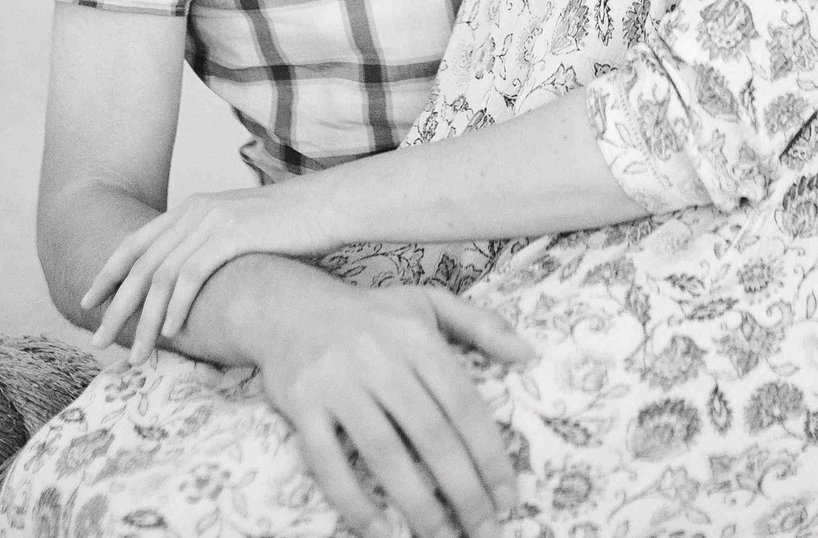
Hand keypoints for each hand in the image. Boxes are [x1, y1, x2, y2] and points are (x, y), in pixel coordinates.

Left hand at [86, 184, 342, 359]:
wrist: (329, 205)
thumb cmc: (291, 227)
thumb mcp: (241, 232)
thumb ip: (212, 248)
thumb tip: (193, 282)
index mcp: (192, 209)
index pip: (135, 243)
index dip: (108, 273)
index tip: (88, 302)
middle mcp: (194, 211)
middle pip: (140, 264)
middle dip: (115, 305)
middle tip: (97, 338)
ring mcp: (211, 221)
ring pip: (162, 276)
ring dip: (146, 320)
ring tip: (137, 353)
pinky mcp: (231, 234)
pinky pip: (192, 275)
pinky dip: (177, 306)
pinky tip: (172, 333)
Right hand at [253, 279, 531, 537]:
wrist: (287, 305)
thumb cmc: (370, 313)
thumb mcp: (428, 303)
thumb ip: (481, 324)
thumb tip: (530, 354)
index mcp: (417, 337)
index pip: (464, 403)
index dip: (490, 454)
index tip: (509, 496)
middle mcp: (380, 358)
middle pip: (431, 434)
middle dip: (464, 490)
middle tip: (486, 530)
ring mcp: (338, 382)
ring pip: (383, 451)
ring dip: (416, 503)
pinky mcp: (302, 404)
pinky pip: (326, 460)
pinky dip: (352, 500)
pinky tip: (379, 530)